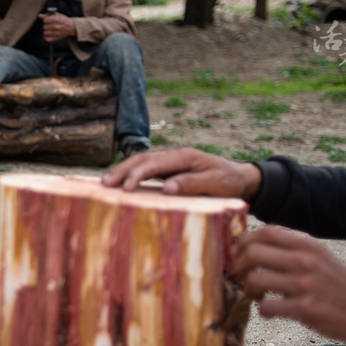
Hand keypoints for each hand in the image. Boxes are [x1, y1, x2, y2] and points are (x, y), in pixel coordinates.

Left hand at [38, 11, 74, 42]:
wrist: (71, 27)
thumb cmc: (63, 20)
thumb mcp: (57, 15)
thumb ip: (47, 15)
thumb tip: (39, 15)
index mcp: (56, 19)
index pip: (45, 20)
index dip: (46, 20)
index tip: (48, 20)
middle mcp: (56, 26)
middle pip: (44, 27)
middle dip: (46, 25)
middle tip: (50, 25)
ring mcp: (56, 33)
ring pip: (44, 33)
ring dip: (46, 31)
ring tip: (50, 30)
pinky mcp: (56, 38)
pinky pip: (47, 39)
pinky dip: (46, 37)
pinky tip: (49, 34)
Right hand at [101, 147, 262, 199]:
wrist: (240, 177)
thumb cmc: (229, 181)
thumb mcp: (216, 183)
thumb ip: (192, 183)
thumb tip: (166, 188)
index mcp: (184, 156)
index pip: (154, 163)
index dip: (137, 175)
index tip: (125, 189)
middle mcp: (174, 155)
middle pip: (142, 158)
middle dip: (122, 170)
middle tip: (105, 184)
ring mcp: (170, 161)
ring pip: (141, 161)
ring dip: (123, 171)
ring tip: (106, 184)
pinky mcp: (169, 169)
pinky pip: (146, 169)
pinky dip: (131, 174)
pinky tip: (120, 184)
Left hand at [236, 227, 345, 345]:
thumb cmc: (338, 285)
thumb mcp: (320, 257)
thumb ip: (292, 248)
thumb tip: (254, 243)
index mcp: (308, 245)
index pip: (265, 231)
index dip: (244, 241)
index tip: (239, 253)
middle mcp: (305, 261)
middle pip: (253, 252)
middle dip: (240, 266)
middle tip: (243, 277)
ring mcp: (304, 285)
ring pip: (254, 279)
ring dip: (248, 289)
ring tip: (256, 295)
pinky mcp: (304, 309)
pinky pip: (266, 307)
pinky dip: (262, 310)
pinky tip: (269, 311)